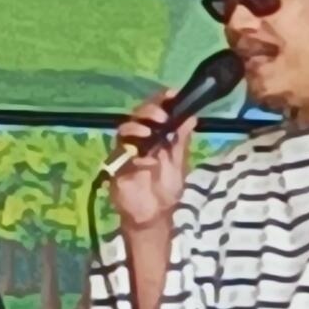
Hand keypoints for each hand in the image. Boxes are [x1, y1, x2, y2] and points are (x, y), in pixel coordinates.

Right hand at [109, 92, 195, 229]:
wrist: (154, 214)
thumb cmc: (166, 187)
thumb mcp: (179, 162)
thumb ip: (182, 140)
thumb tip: (192, 116)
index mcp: (155, 135)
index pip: (155, 111)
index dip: (161, 100)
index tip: (172, 94)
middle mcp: (138, 138)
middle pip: (138, 115)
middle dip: (150, 111)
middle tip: (162, 116)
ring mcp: (125, 150)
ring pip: (125, 128)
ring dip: (136, 127)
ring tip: (149, 133)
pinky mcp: (116, 164)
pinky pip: (119, 152)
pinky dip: (130, 150)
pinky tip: (142, 156)